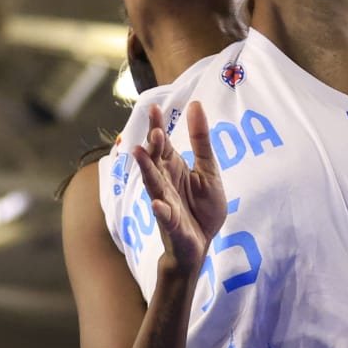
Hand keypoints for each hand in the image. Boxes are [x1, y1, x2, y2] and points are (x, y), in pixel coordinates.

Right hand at [130, 102, 226, 273]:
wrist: (202, 243)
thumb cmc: (201, 207)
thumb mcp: (207, 170)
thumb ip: (201, 141)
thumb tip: (195, 105)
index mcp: (172, 167)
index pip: (162, 143)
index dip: (157, 126)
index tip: (154, 107)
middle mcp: (164, 182)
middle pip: (155, 160)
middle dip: (152, 145)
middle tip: (153, 130)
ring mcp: (165, 203)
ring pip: (153, 184)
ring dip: (146, 170)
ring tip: (139, 154)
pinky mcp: (172, 224)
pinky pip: (165, 216)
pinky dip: (161, 210)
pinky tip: (157, 204)